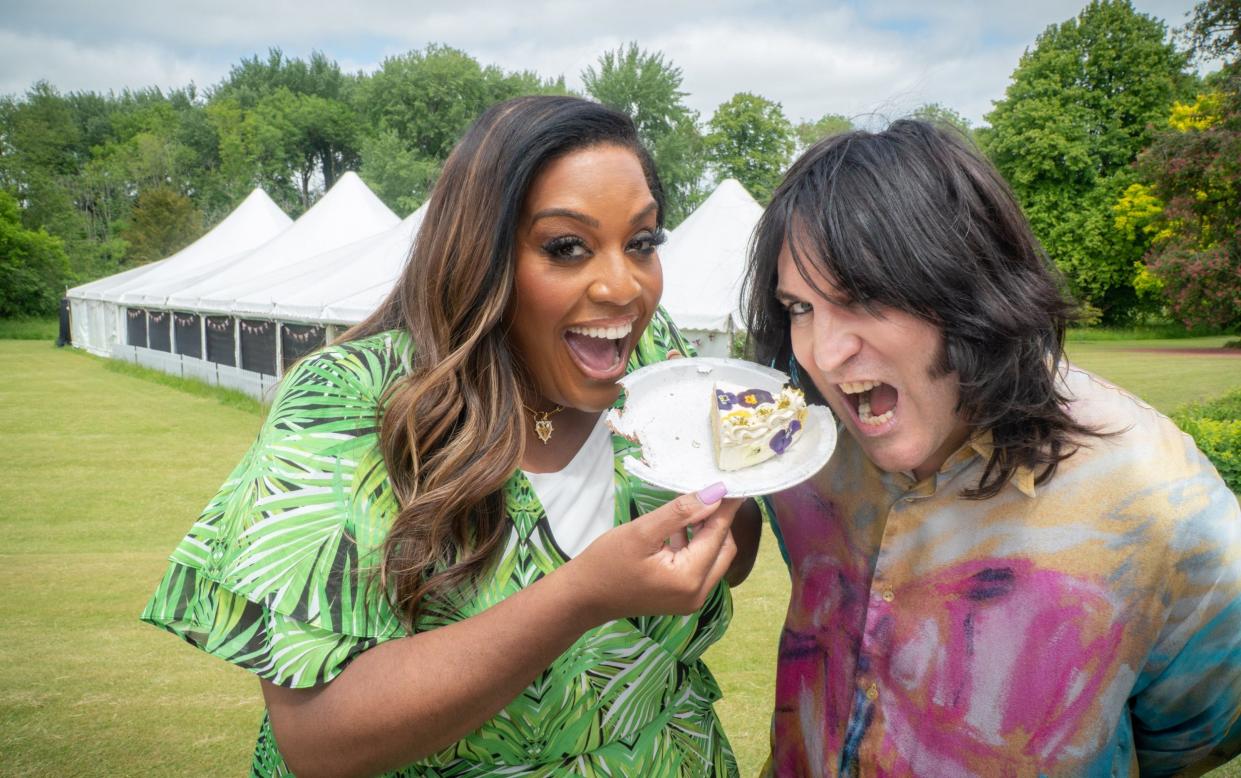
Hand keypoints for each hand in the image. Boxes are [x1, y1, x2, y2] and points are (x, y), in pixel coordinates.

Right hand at [564, 483, 739, 623]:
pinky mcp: (681, 598)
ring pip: (712, 557)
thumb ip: (680, 513)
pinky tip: (678, 528)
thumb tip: (715, 494)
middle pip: (723, 549)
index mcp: (689, 579)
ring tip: (692, 505)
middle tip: (710, 491)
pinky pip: (699, 567)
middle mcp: (697, 594)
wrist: (582, 597)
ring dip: (706, 532)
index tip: (733, 482)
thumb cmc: (606, 563)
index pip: (719, 534)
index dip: (727, 506)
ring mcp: (690, 599)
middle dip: (718, 520)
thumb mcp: (642, 532)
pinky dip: (694, 546)